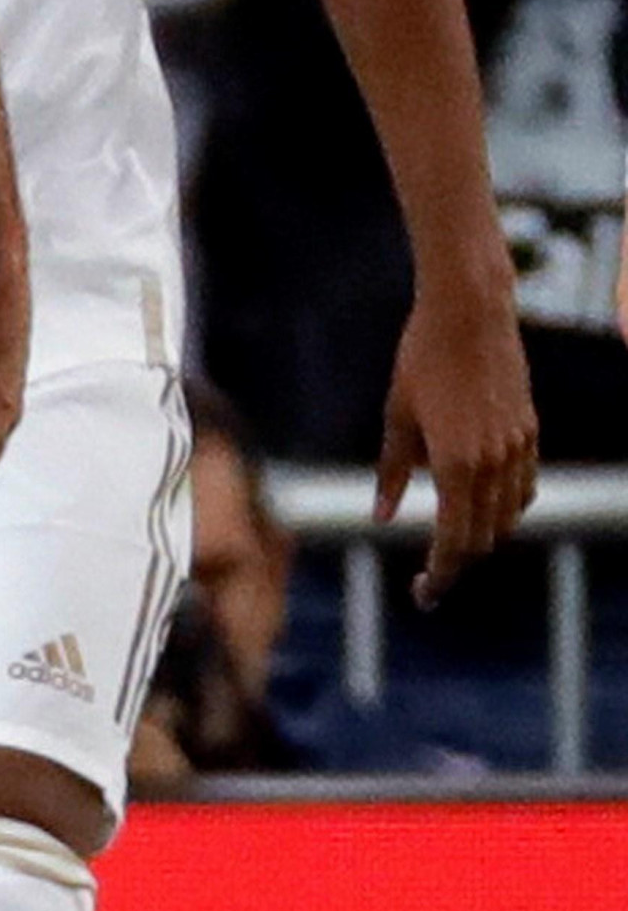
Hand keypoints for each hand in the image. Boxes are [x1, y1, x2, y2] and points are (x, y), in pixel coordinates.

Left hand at [381, 289, 538, 606]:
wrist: (470, 316)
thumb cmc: (421, 360)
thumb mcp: (396, 415)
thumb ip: (391, 470)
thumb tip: (379, 516)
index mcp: (456, 464)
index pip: (453, 540)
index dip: (440, 573)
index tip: (424, 594)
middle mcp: (494, 464)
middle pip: (482, 537)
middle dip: (456, 563)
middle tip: (429, 580)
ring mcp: (519, 448)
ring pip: (507, 517)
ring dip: (481, 538)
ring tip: (450, 546)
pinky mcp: (531, 432)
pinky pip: (523, 487)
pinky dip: (504, 509)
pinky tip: (481, 508)